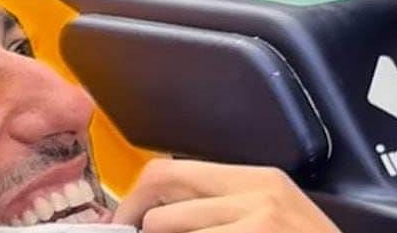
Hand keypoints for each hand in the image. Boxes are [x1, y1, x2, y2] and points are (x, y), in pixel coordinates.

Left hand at [112, 159, 341, 232]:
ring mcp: (256, 220)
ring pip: (168, 226)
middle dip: (136, 220)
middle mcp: (256, 192)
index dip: (137, 198)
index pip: (173, 170)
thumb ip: (226, 206)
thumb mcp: (273, 215)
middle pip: (164, 187)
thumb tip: (162, 214)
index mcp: (257, 179)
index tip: (123, 221)